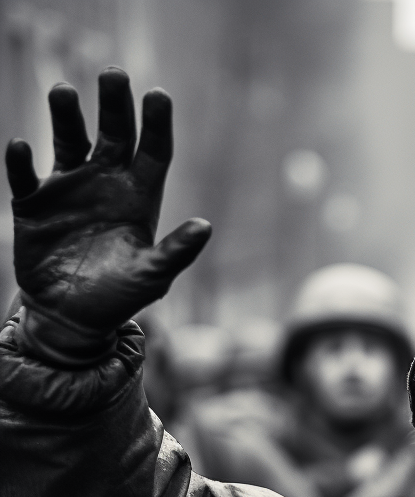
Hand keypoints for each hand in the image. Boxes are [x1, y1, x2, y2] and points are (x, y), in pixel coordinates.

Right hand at [5, 67, 209, 360]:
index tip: (159, 95)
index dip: (156, 125)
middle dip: (114, 106)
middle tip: (114, 74)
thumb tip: (205, 226)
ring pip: (67, 141)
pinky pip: (25, 175)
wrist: (74, 316)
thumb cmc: (120, 296)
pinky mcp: (34, 203)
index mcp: (139, 199)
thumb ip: (176, 252)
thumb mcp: (153, 277)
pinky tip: (20, 147)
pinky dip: (21, 161)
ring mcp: (69, 190)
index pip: (153, 154)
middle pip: (112, 135)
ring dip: (65, 116)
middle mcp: (105, 185)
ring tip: (63, 91)